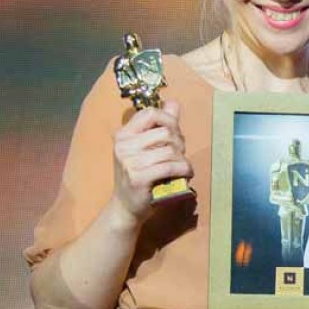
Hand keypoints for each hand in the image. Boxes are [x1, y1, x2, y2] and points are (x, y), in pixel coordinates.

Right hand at [109, 101, 190, 219]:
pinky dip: (183, 169)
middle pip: (165, 131)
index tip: (175, 132)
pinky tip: (185, 174)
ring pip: (170, 150)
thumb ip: (159, 125)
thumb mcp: (145, 148)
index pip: (150, 113)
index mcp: (123, 134)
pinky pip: (170, 166)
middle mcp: (123, 145)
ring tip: (182, 166)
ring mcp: (129, 162)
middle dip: (179, 142)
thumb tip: (172, 103)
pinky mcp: (139, 178)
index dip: (169, 119)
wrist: (126, 206)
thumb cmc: (139, 174)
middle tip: (180, 154)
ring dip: (183, 159)